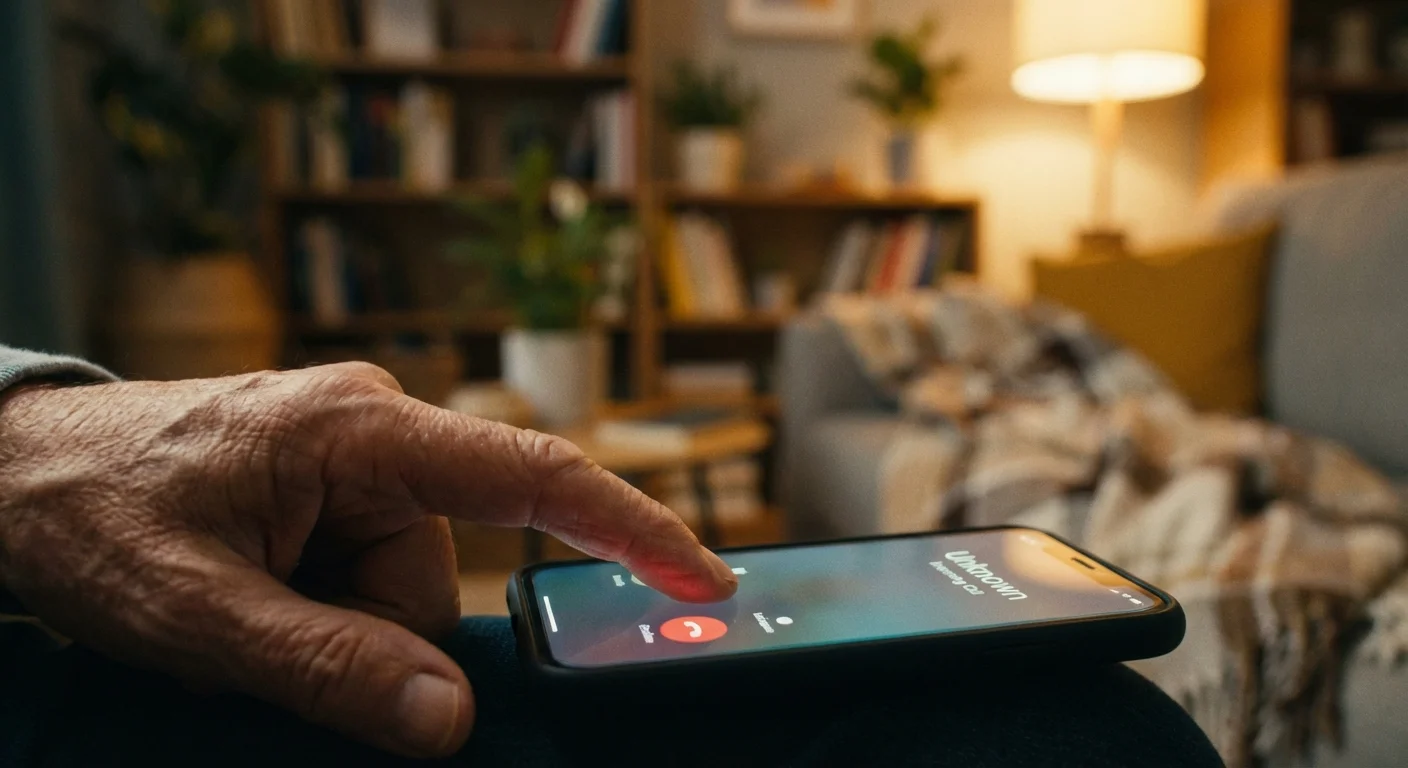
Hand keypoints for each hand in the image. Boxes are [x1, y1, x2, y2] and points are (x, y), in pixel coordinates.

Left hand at [0, 363, 736, 756]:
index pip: (533, 477)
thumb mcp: (198, 612)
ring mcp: (348, 459)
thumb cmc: (85, 509)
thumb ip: (329, 667)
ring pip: (392, 592)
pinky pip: (357, 578)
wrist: (1, 468)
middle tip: (258, 639)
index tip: (706, 581)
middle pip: (434, 578)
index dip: (632, 529)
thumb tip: (450, 722)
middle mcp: (373, 430)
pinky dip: (312, 612)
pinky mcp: (324, 487)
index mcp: (360, 428)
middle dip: (364, 637)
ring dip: (325, 629)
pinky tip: (241, 595)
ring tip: (229, 608)